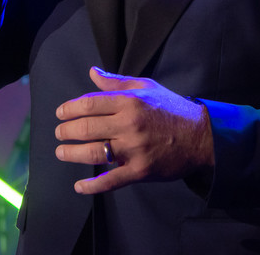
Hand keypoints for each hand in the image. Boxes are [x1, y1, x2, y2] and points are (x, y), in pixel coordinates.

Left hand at [54, 66, 213, 194]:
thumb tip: (92, 72)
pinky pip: (110, 180)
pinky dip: (92, 186)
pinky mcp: (140, 170)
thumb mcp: (146, 87)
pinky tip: (79, 186)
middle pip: (86, 128)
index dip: (69, 109)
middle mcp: (130, 124)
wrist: (201, 136)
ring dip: (71, 154)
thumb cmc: (171, 109)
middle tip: (58, 134)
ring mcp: (134, 149)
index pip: (89, 104)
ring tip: (61, 152)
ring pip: (93, 153)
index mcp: (130, 101)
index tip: (60, 114)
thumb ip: (116, 81)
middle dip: (66, 131)